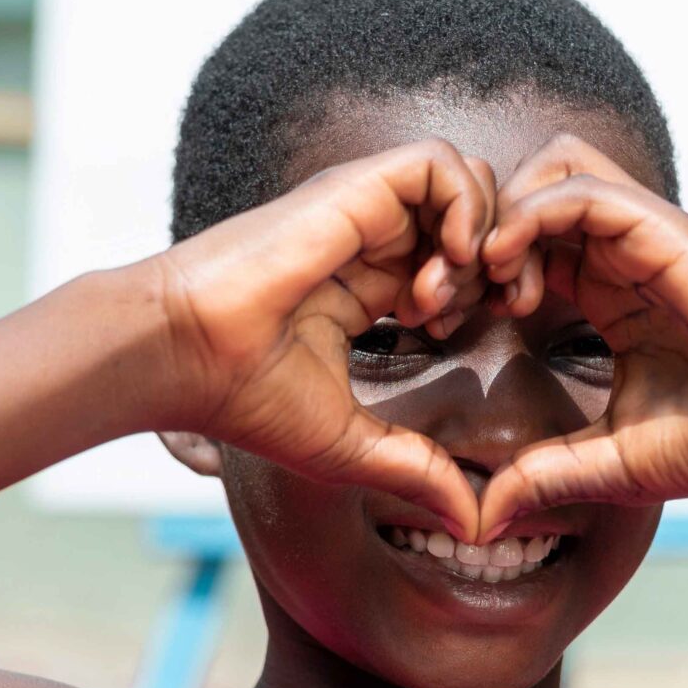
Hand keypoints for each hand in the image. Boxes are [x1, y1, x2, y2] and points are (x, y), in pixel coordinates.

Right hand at [145, 139, 493, 537]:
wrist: (186, 355)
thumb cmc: (245, 396)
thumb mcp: (352, 443)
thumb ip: (417, 471)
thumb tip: (474, 525)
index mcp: (369, 285)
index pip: (456, 261)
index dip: (484, 291)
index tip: (467, 334)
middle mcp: (370, 239)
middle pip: (475, 216)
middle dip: (502, 262)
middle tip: (486, 310)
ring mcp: (363, 209)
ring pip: (467, 181)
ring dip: (484, 233)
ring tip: (454, 291)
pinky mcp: (353, 188)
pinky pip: (439, 161)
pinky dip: (464, 205)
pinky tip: (446, 263)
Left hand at [472, 134, 687, 536]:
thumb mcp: (615, 462)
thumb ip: (549, 475)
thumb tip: (486, 515)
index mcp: (607, 296)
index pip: (520, 249)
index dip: (469, 275)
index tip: (442, 328)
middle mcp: (621, 257)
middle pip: (522, 195)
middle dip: (467, 236)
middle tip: (443, 299)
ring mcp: (642, 238)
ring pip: (547, 171)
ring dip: (498, 215)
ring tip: (481, 280)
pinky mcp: (662, 229)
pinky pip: (579, 187)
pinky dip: (529, 215)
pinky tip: (508, 272)